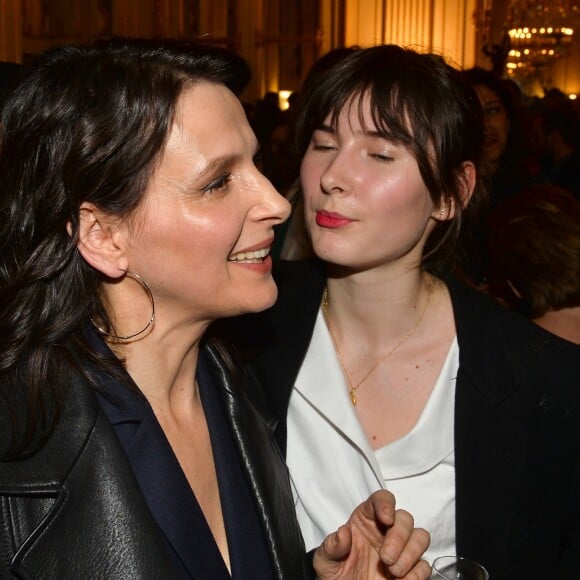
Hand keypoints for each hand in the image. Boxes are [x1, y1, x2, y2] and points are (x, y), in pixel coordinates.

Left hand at [312, 490, 430, 578]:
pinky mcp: (410, 570)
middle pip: (405, 518)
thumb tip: (343, 533)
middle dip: (398, 537)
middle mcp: (385, 531)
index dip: (386, 504)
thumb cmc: (336, 572)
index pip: (381, 499)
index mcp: (366, 520)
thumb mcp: (325, 559)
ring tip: (393, 570)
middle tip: (386, 557)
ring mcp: (400, 550)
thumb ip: (332, 545)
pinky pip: (424, 566)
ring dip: (410, 553)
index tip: (386, 518)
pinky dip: (416, 574)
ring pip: (420, 537)